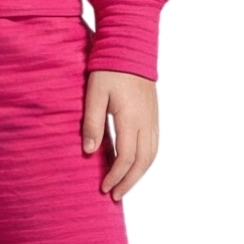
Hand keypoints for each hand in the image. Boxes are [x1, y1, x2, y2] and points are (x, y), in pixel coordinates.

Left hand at [82, 70, 157, 200]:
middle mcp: (146, 122)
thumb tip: (89, 152)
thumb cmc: (109, 69)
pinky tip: (135, 165)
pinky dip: (146, 160)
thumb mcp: (94, 94)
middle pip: (142, 162)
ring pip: (151, 155)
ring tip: (125, 185)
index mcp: (131, 118)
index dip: (116, 175)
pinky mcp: (153, 114)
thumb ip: (92, 123)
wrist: (130, 48)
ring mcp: (152, 118)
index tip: (104, 187)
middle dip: (129, 181)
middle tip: (115, 195)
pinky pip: (154, 144)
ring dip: (139, 174)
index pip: (126, 157)